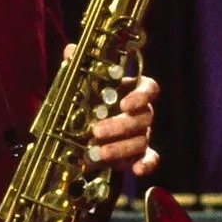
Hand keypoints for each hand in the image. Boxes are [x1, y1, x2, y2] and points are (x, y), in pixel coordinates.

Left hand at [64, 43, 160, 175]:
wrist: (84, 132)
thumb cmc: (87, 104)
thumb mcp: (80, 86)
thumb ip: (78, 68)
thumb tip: (71, 50)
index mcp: (132, 91)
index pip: (149, 88)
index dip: (141, 96)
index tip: (125, 104)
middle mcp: (142, 113)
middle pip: (144, 117)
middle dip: (120, 125)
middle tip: (97, 131)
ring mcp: (142, 135)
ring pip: (141, 141)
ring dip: (120, 148)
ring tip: (96, 153)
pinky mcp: (139, 155)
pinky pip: (150, 160)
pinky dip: (146, 165)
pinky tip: (136, 170)